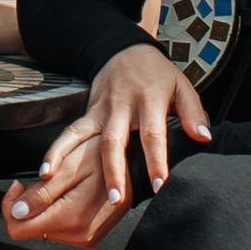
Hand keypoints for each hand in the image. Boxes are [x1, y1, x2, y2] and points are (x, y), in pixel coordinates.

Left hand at [0, 119, 127, 246]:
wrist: (137, 165)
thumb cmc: (104, 156)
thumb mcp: (70, 166)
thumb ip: (42, 193)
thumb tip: (16, 213)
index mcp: (70, 218)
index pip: (18, 228)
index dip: (10, 206)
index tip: (19, 185)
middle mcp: (78, 236)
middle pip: (30, 228)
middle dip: (29, 204)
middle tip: (45, 179)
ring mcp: (85, 239)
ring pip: (43, 228)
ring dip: (44, 207)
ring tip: (62, 184)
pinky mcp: (90, 238)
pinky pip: (60, 229)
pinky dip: (57, 211)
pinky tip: (70, 194)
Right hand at [2, 45, 209, 242]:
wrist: (124, 50)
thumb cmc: (157, 75)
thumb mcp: (182, 86)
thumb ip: (194, 113)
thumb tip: (204, 138)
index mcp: (149, 100)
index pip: (153, 135)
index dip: (156, 161)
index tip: (159, 185)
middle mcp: (122, 107)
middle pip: (115, 141)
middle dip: (114, 172)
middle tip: (116, 200)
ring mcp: (101, 111)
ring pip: (87, 140)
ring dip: (76, 165)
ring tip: (68, 190)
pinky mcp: (87, 114)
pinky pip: (70, 134)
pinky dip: (56, 152)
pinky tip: (46, 172)